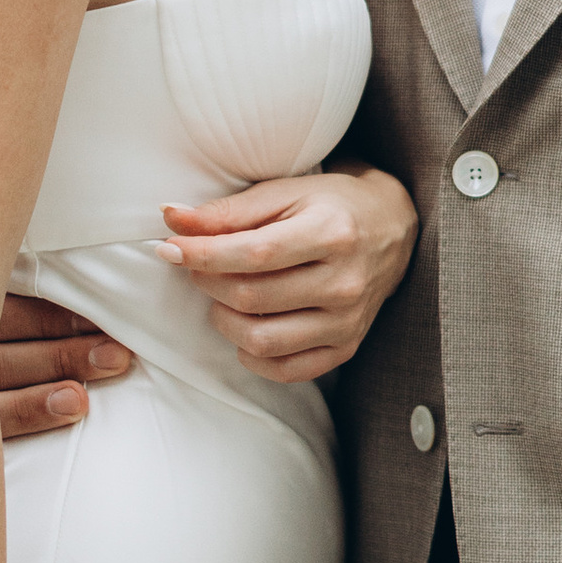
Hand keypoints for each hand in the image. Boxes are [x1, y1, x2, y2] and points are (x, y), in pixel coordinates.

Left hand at [160, 162, 417, 382]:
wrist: (392, 228)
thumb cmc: (332, 204)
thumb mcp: (286, 193)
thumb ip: (229, 210)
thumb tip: (171, 217)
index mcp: (332, 232)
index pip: (253, 255)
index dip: (202, 254)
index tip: (169, 248)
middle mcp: (344, 282)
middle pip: (252, 298)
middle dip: (209, 283)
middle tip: (199, 267)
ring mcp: (348, 321)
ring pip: (263, 341)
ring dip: (224, 321)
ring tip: (222, 296)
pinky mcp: (347, 347)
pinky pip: (286, 370)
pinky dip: (253, 355)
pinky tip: (246, 327)